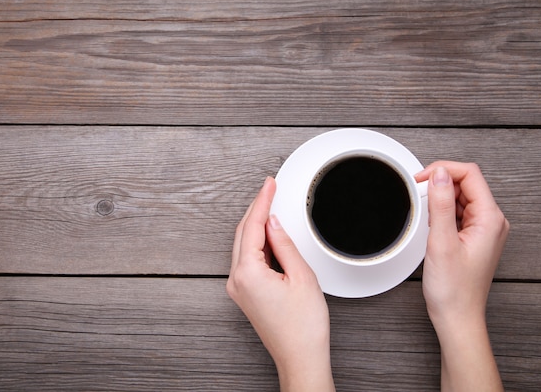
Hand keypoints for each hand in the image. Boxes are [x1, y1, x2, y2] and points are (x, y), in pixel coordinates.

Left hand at [227, 177, 334, 391]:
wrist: (300, 357)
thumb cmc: (303, 327)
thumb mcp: (301, 276)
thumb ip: (284, 244)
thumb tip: (274, 222)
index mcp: (248, 273)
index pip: (252, 226)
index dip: (262, 201)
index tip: (269, 184)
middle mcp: (236, 280)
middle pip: (242, 233)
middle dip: (256, 208)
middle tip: (269, 188)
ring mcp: (238, 288)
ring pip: (243, 245)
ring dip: (256, 224)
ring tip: (271, 205)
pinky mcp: (244, 293)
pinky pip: (247, 259)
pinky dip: (257, 242)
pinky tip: (268, 234)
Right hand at [415, 162, 508, 391]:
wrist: (456, 316)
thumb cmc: (452, 289)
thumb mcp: (441, 241)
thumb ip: (441, 204)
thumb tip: (439, 174)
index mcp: (490, 219)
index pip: (470, 175)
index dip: (443, 170)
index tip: (421, 178)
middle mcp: (492, 222)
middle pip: (466, 183)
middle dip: (440, 182)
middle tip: (418, 193)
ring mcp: (484, 230)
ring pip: (461, 197)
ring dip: (440, 197)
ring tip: (424, 211)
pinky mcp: (474, 237)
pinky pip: (459, 212)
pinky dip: (442, 211)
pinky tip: (431, 223)